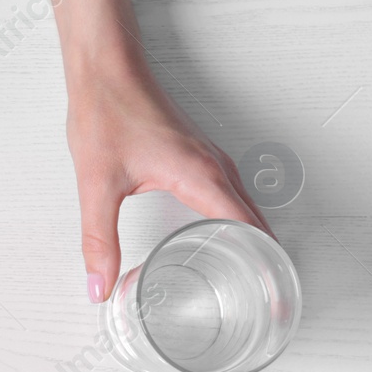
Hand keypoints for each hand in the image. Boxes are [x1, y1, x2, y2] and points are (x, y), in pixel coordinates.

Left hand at [67, 66, 273, 302]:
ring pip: (246, 209)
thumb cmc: (107, 113)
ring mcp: (210, 160)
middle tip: (267, 302)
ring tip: (251, 281)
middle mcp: (215, 167)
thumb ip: (100, 241)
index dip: (264, 266)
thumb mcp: (97, 186)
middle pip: (257, 223)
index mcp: (200, 176)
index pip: (249, 229)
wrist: (106, 69)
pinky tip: (223, 242)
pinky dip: (237, 223)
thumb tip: (100, 286)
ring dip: (253, 242)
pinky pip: (231, 196)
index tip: (274, 297)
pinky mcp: (199, 157)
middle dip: (265, 263)